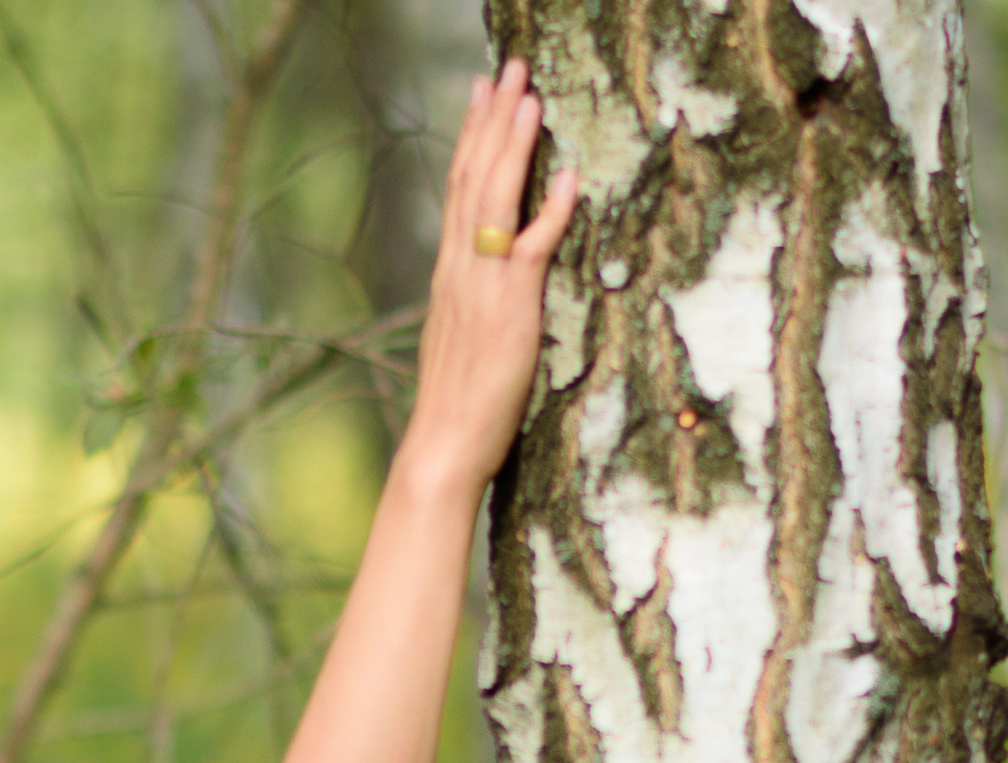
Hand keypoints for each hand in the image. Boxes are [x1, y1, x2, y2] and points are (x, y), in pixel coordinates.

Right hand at [401, 59, 577, 493]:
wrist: (442, 448)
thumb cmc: (457, 410)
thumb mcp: (463, 343)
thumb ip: (476, 303)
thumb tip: (492, 281)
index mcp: (449, 276)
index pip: (458, 191)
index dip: (471, 138)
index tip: (482, 93)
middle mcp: (460, 271)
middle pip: (473, 179)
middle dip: (492, 121)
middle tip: (508, 69)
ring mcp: (482, 288)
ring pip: (494, 200)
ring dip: (513, 145)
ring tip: (528, 95)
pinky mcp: (509, 311)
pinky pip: (531, 250)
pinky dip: (548, 211)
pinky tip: (565, 176)